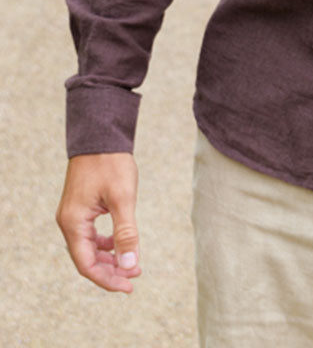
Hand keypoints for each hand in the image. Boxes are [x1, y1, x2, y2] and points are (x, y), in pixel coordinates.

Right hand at [56, 153, 140, 292]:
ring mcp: (73, 215)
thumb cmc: (111, 164)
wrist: (101, 135)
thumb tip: (129, 265)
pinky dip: (105, 244)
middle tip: (135, 275)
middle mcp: (68, 222)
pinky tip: (120, 243)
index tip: (129, 285)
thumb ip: (126, 234)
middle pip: (86, 259)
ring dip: (109, 258)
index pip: (87, 265)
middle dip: (111, 271)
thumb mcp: (123, 199)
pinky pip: (90, 235)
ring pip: (88, 248)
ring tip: (131, 262)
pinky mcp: (80, 208)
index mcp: (74, 223)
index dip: (107, 279)